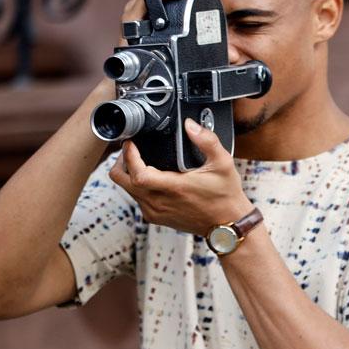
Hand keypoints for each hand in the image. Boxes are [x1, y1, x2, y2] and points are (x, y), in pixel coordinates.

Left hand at [109, 119, 251, 235]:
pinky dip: (137, 186)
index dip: (129, 156)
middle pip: (121, 181)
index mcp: (173, 188)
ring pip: (126, 190)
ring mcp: (155, 212)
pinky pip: (136, 199)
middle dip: (121, 162)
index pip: (137, 174)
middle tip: (131, 150)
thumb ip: (207, 141)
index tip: (131, 143)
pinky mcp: (155, 218)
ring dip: (129, 174)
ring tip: (141, 162)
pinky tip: (151, 178)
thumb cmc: (225, 195)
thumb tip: (190, 125)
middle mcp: (159, 202)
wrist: (227, 224)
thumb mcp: (223, 163)